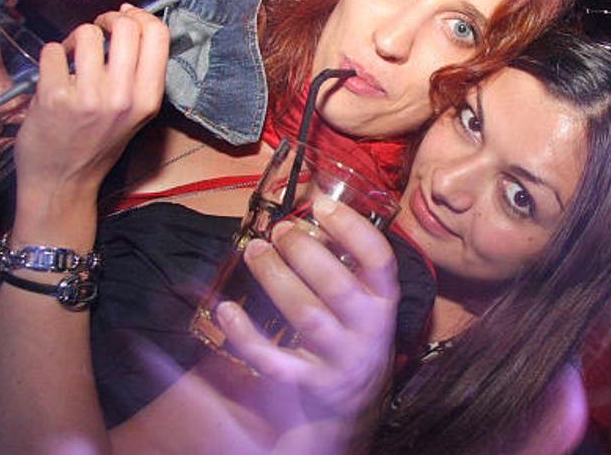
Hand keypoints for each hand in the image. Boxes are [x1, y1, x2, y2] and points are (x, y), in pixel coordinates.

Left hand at [14, 4, 168, 204]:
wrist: (63, 180)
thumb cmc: (98, 141)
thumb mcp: (136, 112)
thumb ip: (140, 71)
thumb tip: (132, 16)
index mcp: (149, 99)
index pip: (158, 34)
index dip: (141, 16)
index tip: (127, 18)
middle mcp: (123, 97)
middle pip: (126, 25)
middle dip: (108, 19)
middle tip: (99, 32)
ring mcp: (89, 96)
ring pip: (86, 32)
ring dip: (75, 39)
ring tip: (73, 59)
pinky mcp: (55, 96)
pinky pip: (53, 50)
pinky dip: (51, 57)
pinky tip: (54, 76)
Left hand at [217, 199, 399, 446]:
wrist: (355, 405)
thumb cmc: (353, 333)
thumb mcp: (366, 300)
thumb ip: (347, 264)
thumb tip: (306, 220)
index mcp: (384, 301)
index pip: (379, 259)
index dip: (351, 228)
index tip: (320, 205)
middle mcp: (369, 330)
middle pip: (336, 285)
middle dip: (302, 251)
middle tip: (278, 231)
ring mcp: (340, 359)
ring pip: (305, 316)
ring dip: (275, 278)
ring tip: (254, 251)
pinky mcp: (310, 384)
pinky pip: (273, 360)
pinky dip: (246, 335)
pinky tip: (226, 309)